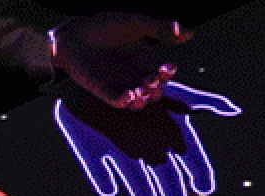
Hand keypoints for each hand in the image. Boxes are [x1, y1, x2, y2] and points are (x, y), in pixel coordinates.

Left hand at [50, 12, 190, 108]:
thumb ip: (160, 28)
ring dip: (143, 99)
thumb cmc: (105, 26)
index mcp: (147, 59)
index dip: (168, 73)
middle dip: (157, 88)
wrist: (75, 34)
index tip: (167, 68)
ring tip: (140, 91)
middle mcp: (137, 75)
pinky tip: (127, 95)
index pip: (164, 72)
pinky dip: (124, 101)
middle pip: (156, 91)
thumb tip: (189, 33)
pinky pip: (118, 101)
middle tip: (150, 80)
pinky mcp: (105, 91)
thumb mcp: (135, 23)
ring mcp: (121, 85)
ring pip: (140, 101)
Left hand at [54, 81, 239, 195]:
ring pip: (133, 177)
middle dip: (169, 191)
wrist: (100, 71)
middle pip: (164, 176)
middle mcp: (148, 149)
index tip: (205, 186)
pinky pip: (96, 168)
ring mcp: (120, 151)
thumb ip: (204, 102)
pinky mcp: (92, 149)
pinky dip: (102, 179)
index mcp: (168, 137)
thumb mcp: (175, 90)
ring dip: (139, 189)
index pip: (190, 160)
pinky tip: (109, 188)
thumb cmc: (143, 83)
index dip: (199, 173)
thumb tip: (235, 110)